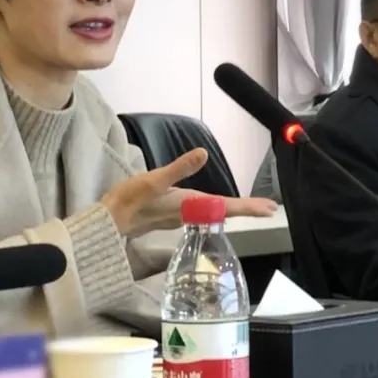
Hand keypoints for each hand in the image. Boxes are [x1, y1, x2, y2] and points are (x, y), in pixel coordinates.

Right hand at [100, 148, 277, 236]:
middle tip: (270, 208)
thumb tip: (203, 154)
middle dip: (246, 209)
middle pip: (224, 212)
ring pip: (214, 213)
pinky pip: (202, 213)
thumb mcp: (152, 180)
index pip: (225, 208)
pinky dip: (216, 209)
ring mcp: (180, 216)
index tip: (270, 209)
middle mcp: (188, 214)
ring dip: (234, 210)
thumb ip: (178, 168)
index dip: (248, 208)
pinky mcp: (171, 213)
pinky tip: (218, 208)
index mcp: (188, 205)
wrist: (107, 223)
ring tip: (253, 207)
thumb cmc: (128, 201)